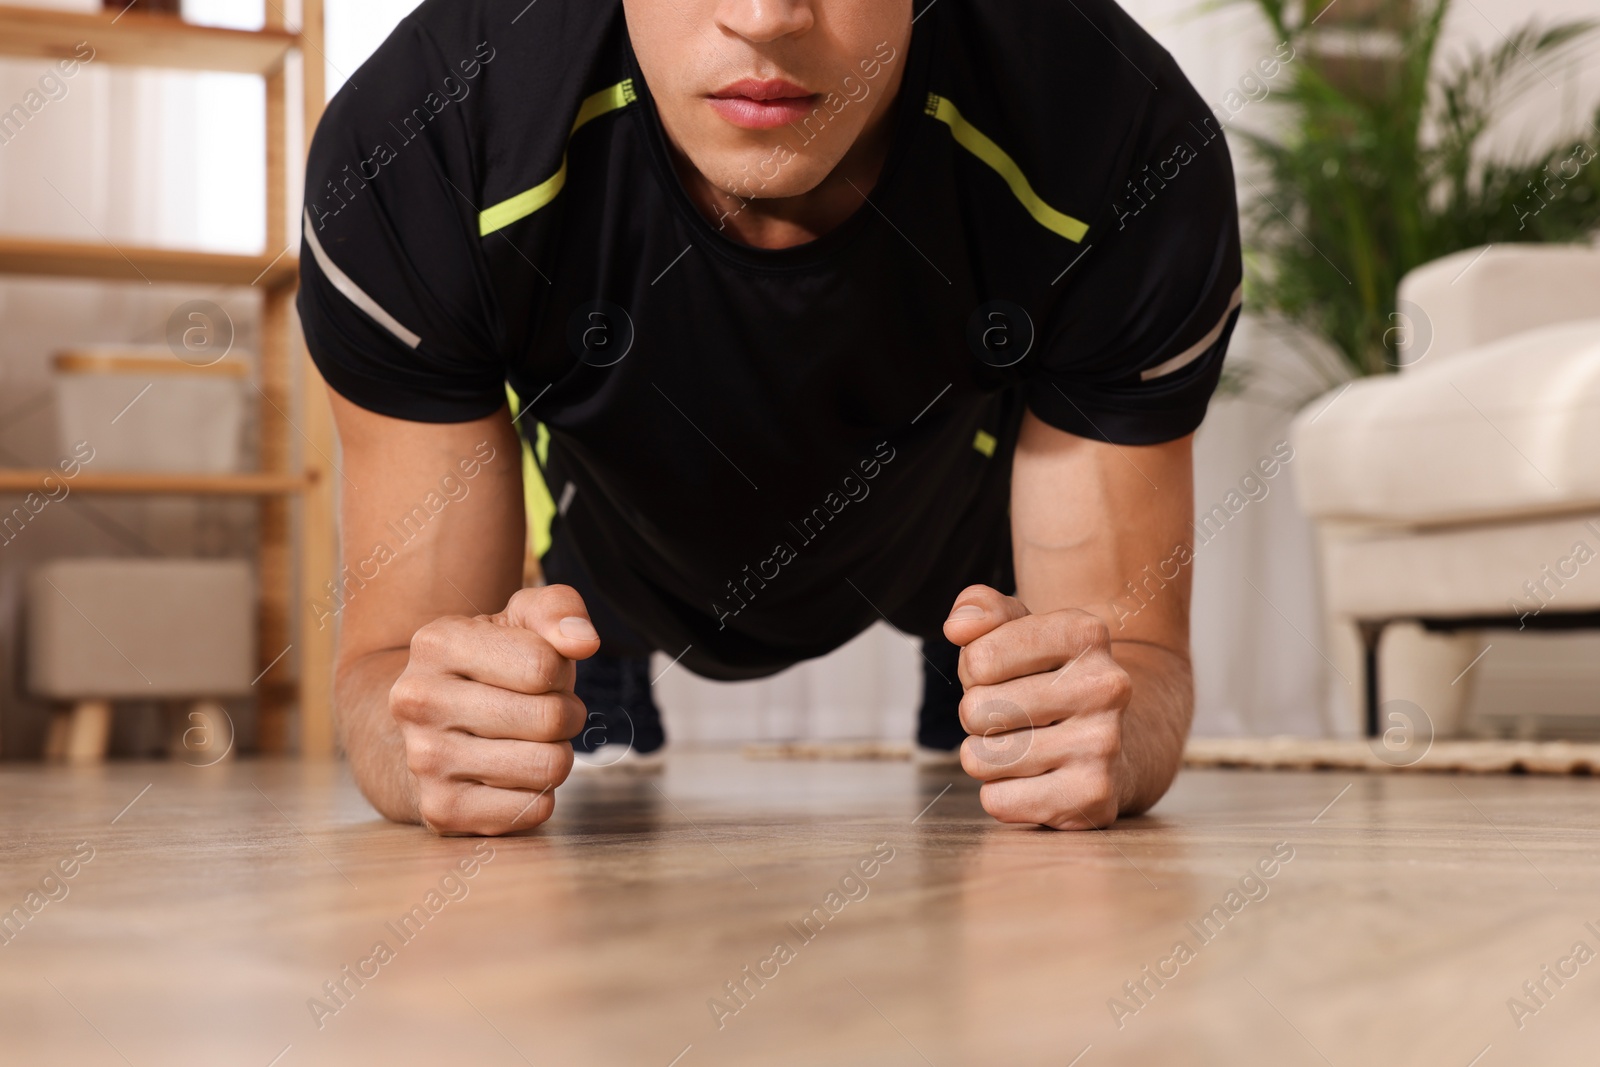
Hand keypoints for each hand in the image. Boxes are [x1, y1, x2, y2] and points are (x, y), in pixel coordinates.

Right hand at [389, 584, 600, 834]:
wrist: (427, 724)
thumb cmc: (491, 666)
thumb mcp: (519, 620)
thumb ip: (558, 610)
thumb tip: (583, 641)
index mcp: (437, 643)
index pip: (544, 664)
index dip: (560, 671)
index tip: (541, 674)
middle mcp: (418, 701)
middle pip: (550, 718)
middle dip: (565, 715)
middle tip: (543, 712)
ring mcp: (423, 760)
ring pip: (548, 767)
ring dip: (555, 755)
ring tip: (527, 742)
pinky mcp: (440, 810)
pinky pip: (534, 810)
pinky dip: (539, 795)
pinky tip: (510, 775)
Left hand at [942, 585, 1133, 829]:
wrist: (1111, 741)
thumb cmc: (1047, 679)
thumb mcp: (1019, 629)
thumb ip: (982, 610)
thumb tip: (958, 625)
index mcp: (1085, 633)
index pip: (977, 659)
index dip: (975, 671)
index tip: (1006, 675)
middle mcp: (1105, 686)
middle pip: (976, 709)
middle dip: (977, 717)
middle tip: (1012, 717)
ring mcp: (1104, 744)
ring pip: (982, 759)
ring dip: (986, 758)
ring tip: (1023, 747)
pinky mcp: (1094, 797)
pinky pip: (998, 802)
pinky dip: (1002, 795)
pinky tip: (1035, 780)